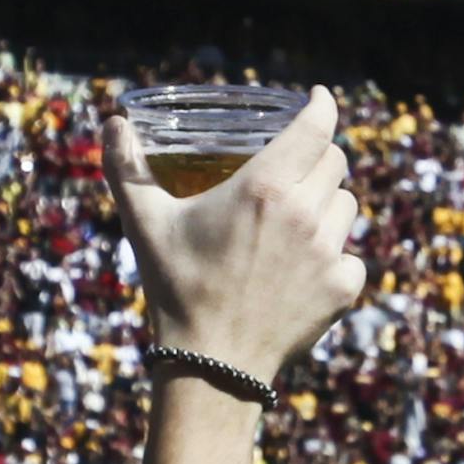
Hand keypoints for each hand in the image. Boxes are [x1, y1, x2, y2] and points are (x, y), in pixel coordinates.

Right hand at [101, 87, 364, 385]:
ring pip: (346, 206)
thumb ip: (127, 169)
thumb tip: (112, 124)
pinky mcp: (343, 289)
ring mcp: (329, 253)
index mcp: (264, 187)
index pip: (316, 127)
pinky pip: (351, 255)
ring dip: (327, 204)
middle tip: (296, 168)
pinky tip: (303, 268)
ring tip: (295, 222)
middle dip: (318, 157)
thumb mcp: (145, 224)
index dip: (322, 107)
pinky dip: (334, 255)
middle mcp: (305, 214)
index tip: (320, 99)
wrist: (213, 365)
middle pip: (336, 163)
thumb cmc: (176, 288)